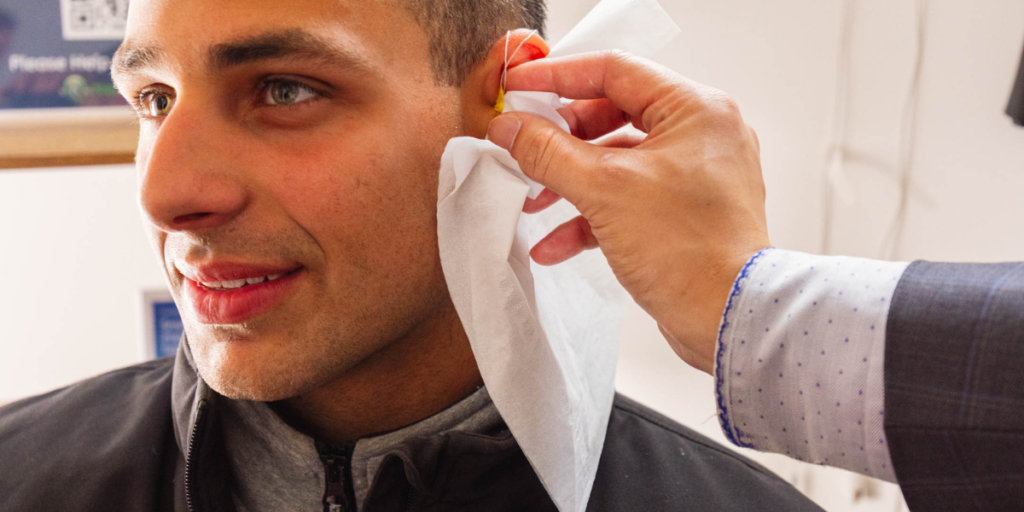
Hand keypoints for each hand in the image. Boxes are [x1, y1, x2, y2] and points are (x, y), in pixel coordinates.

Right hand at [486, 51, 769, 374]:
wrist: (728, 320)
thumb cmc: (689, 250)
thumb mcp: (604, 190)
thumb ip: (548, 151)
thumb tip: (509, 126)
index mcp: (696, 109)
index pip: (614, 71)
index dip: (557, 75)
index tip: (517, 85)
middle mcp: (702, 135)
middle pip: (612, 115)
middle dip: (561, 139)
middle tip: (522, 147)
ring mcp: (696, 176)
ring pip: (617, 162)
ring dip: (570, 181)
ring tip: (532, 201)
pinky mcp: (686, 213)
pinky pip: (629, 199)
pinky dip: (592, 217)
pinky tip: (555, 245)